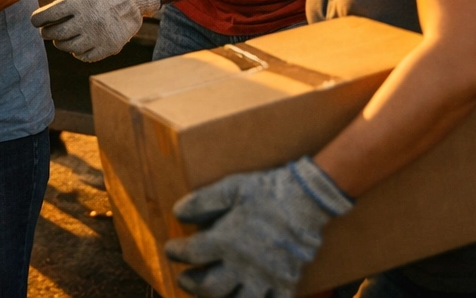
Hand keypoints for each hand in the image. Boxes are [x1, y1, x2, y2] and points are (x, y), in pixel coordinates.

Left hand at [31, 0, 160, 61]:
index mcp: (80, 1)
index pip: (49, 15)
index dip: (38, 18)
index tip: (35, 20)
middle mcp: (89, 20)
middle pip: (57, 33)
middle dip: (46, 32)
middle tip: (45, 30)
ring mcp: (100, 35)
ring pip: (69, 46)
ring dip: (60, 43)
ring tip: (59, 37)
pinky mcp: (110, 46)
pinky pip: (86, 56)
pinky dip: (77, 52)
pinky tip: (76, 44)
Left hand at [164, 156, 352, 297]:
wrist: (305, 200)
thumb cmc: (265, 192)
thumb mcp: (230, 188)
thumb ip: (202, 202)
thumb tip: (177, 214)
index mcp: (226, 239)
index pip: (191, 253)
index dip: (176, 253)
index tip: (171, 250)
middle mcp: (243, 264)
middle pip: (209, 288)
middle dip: (191, 285)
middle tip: (184, 279)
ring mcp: (265, 278)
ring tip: (210, 292)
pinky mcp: (285, 284)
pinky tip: (244, 296)